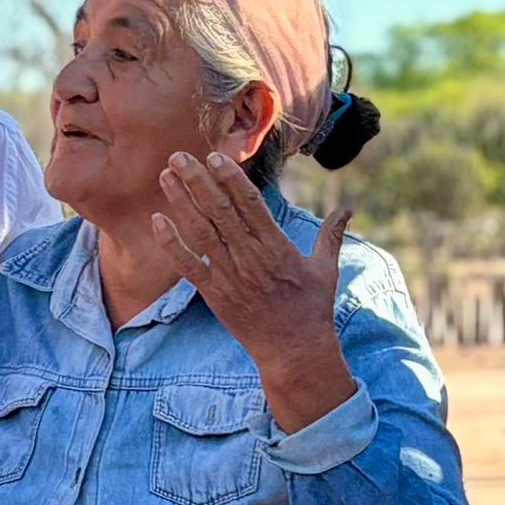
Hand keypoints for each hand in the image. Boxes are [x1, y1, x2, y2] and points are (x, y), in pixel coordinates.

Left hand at [152, 151, 355, 429]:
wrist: (294, 350)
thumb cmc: (312, 308)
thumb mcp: (327, 269)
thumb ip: (331, 235)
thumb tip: (348, 209)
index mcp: (277, 246)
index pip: (250, 204)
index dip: (230, 179)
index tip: (214, 157)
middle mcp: (251, 257)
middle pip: (220, 211)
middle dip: (198, 181)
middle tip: (179, 155)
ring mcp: (230, 276)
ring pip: (201, 232)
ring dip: (181, 202)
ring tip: (166, 176)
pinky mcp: (214, 294)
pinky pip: (188, 266)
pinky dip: (171, 243)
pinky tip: (157, 220)